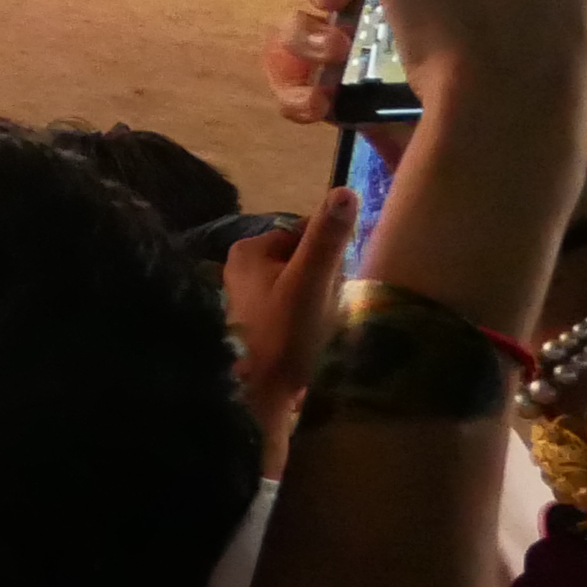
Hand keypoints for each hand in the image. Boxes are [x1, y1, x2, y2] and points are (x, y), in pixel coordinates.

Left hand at [224, 188, 355, 432]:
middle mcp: (241, 265)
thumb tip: (345, 191)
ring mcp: (246, 293)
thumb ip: (327, 239)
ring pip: (303, 282)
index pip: (306, 232)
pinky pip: (294, 304)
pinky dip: (307, 317)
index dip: (329, 256)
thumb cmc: (284, 335)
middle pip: (305, 258)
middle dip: (324, 280)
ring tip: (316, 325)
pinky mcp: (256, 318)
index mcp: (249, 249)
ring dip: (319, 300)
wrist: (259, 395)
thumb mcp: (311, 282)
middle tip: (323, 309)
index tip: (332, 283)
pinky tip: (308, 337)